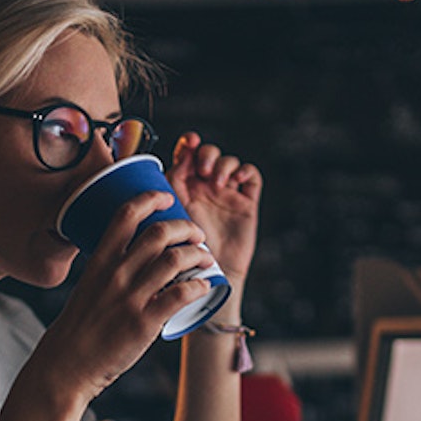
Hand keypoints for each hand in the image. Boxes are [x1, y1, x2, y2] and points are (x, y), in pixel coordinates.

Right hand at [36, 190, 215, 402]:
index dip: (150, 198)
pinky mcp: (144, 322)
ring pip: (175, 260)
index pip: (126, 214)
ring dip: (199, 254)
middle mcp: (116, 273)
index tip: (167, 197)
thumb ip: (111, 269)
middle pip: (160, 232)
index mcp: (100, 260)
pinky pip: (181, 295)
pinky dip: (199, 286)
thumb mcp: (89, 286)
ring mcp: (130, 297)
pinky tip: (204, 286)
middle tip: (197, 235)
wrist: (67, 365)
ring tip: (206, 258)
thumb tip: (141, 257)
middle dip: (186, 227)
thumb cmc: (80, 325)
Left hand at [166, 132, 260, 282]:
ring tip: (216, 181)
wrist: (204, 278)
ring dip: (223, 164)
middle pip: (209, 153)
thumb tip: (172, 158)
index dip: (189, 143)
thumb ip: (169, 187)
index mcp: (184, 188)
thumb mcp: (169, 216)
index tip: (189, 142)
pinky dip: (244, 171)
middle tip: (202, 171)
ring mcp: (226, 195)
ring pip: (230, 162)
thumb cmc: (180, 252)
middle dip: (207, 154)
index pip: (188, 154)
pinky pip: (251, 177)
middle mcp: (205, 189)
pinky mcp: (246, 204)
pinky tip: (235, 181)